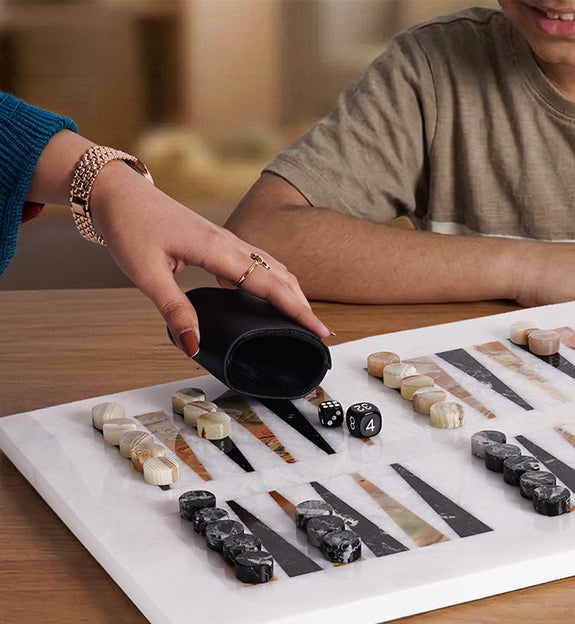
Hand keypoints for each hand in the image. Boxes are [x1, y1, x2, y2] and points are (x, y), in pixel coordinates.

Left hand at [90, 161, 331, 355]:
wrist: (117, 192)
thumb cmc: (130, 226)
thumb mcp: (146, 274)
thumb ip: (174, 310)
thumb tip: (194, 345)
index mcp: (218, 250)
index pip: (270, 284)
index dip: (297, 309)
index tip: (319, 329)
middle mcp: (230, 243)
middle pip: (281, 275)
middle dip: (304, 304)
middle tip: (321, 332)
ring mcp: (228, 240)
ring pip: (274, 266)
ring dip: (293, 291)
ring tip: (305, 316)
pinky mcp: (220, 242)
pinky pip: (260, 261)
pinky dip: (277, 279)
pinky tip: (275, 292)